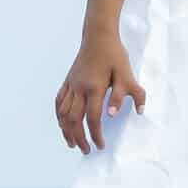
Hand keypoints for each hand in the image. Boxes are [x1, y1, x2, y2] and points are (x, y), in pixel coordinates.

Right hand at [56, 36, 145, 153]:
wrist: (98, 36)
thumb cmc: (115, 55)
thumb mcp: (127, 74)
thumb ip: (129, 94)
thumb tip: (117, 115)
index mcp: (95, 88)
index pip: (92, 118)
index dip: (95, 135)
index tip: (100, 145)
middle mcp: (79, 89)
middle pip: (74, 120)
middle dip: (79, 138)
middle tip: (86, 151)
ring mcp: (71, 85)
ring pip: (63, 113)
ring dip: (66, 130)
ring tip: (72, 143)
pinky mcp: (68, 81)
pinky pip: (59, 102)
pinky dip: (59, 116)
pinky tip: (62, 123)